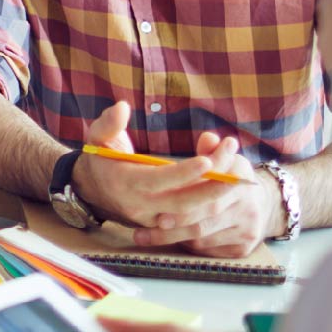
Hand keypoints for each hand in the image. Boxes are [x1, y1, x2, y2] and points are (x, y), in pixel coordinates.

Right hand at [75, 102, 280, 256]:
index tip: (207, 160)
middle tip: (237, 164)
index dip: (184, 173)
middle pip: (184, 203)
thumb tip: (122, 107)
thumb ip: (109, 122)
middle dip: (214, 185)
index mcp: (126, 181)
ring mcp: (152, 217)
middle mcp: (140, 204)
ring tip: (238, 170)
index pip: (159, 180)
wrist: (92, 190)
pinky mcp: (162, 223)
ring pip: (192, 213)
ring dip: (217, 193)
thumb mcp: (98, 136)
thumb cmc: (101, 157)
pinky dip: (211, 205)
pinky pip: (191, 219)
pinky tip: (229, 186)